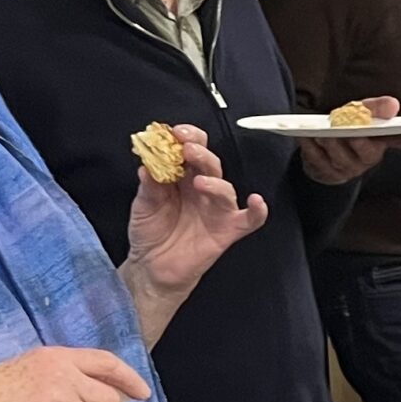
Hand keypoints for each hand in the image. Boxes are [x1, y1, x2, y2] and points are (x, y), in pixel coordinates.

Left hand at [125, 122, 267, 305]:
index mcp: (181, 178)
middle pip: (210, 165)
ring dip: (215, 181)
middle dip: (200, 153)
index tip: (176, 132)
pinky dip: (257, 211)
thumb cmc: (150, 233)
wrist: (152, 268)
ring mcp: (216, 210)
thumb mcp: (142, 204)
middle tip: (187, 148)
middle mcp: (202, 190)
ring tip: (199, 181)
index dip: (187, 139)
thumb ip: (149, 184)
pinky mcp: (227, 231)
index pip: (191, 151)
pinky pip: (250, 220)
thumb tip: (149, 164)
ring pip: (226, 188)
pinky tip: (256, 201)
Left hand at [298, 95, 400, 184]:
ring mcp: (347, 168)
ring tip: (321, 133)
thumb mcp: (360, 114)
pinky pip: (319, 161)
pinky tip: (305, 138)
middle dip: (357, 139)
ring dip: (331, 143)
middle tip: (348, 130)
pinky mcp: (326, 173)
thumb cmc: (346, 131)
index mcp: (380, 144)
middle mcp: (368, 159)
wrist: (323, 156)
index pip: (398, 140)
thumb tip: (394, 104)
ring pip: (340, 156)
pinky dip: (311, 148)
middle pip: (366, 149)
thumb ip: (375, 108)